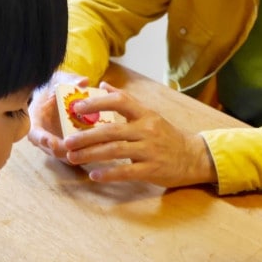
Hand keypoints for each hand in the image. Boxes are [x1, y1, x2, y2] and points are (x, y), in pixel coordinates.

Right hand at [28, 70, 89, 161]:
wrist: (57, 97)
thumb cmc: (55, 89)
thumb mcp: (59, 81)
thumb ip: (69, 81)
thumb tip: (83, 81)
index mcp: (37, 122)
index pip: (35, 135)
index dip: (42, 139)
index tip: (52, 142)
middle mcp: (45, 138)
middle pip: (53, 151)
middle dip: (65, 151)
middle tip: (77, 149)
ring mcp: (58, 146)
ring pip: (67, 157)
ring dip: (78, 155)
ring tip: (91, 150)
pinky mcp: (70, 149)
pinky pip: (77, 156)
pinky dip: (86, 154)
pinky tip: (99, 149)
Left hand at [61, 82, 217, 187]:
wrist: (193, 157)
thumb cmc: (167, 136)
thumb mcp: (150, 115)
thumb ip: (126, 102)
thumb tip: (103, 85)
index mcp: (145, 114)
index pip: (120, 101)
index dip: (97, 103)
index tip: (77, 108)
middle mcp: (147, 130)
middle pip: (111, 130)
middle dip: (86, 136)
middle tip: (67, 142)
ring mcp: (150, 150)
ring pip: (115, 150)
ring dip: (91, 154)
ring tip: (73, 158)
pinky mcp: (152, 169)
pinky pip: (126, 171)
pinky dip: (109, 174)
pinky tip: (94, 175)